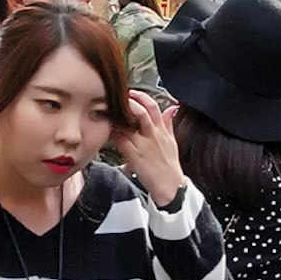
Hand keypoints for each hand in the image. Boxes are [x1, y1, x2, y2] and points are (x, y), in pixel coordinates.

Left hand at [113, 88, 186, 208]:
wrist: (170, 186)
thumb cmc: (169, 164)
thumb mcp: (172, 141)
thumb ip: (169, 123)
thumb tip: (172, 108)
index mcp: (162, 130)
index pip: (153, 107)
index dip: (141, 97)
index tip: (132, 93)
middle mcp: (153, 135)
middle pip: (142, 111)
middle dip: (130, 102)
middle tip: (119, 97)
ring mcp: (143, 145)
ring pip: (130, 124)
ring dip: (119, 115)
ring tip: (110, 111)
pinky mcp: (134, 156)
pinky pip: (121, 140)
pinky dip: (114, 132)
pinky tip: (108, 129)